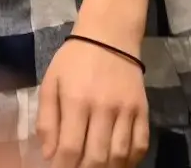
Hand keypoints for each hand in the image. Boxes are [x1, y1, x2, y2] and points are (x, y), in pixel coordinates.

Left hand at [36, 37, 149, 167]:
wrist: (109, 35)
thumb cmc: (74, 60)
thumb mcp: (51, 83)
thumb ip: (47, 121)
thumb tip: (49, 155)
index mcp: (76, 101)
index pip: (70, 149)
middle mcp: (104, 108)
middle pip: (97, 157)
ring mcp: (126, 110)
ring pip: (120, 155)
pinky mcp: (143, 109)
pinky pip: (141, 144)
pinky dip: (131, 161)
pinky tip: (118, 163)